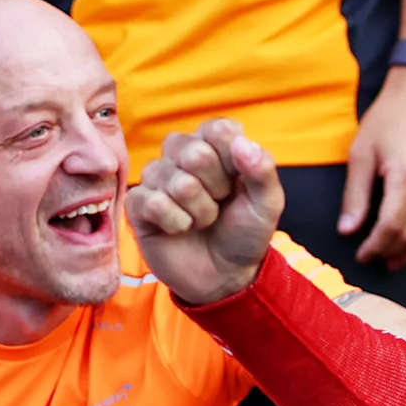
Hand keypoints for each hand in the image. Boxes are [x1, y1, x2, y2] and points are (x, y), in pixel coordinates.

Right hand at [125, 119, 285, 304]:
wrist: (224, 275)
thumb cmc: (244, 233)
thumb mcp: (267, 204)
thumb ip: (263, 170)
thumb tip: (242, 143)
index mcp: (214, 144)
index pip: (218, 129)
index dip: (233, 161)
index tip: (238, 184)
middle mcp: (182, 153)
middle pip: (195, 152)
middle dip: (216, 190)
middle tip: (219, 204)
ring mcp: (157, 176)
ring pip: (177, 182)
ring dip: (200, 212)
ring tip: (202, 221)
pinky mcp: (138, 202)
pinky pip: (154, 203)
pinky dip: (177, 223)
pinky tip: (180, 228)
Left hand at [344, 71, 405, 266]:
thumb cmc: (388, 119)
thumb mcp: (361, 153)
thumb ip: (355, 195)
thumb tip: (348, 230)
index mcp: (405, 174)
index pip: (391, 226)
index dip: (375, 246)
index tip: (362, 254)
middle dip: (392, 253)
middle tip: (376, 259)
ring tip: (395, 260)